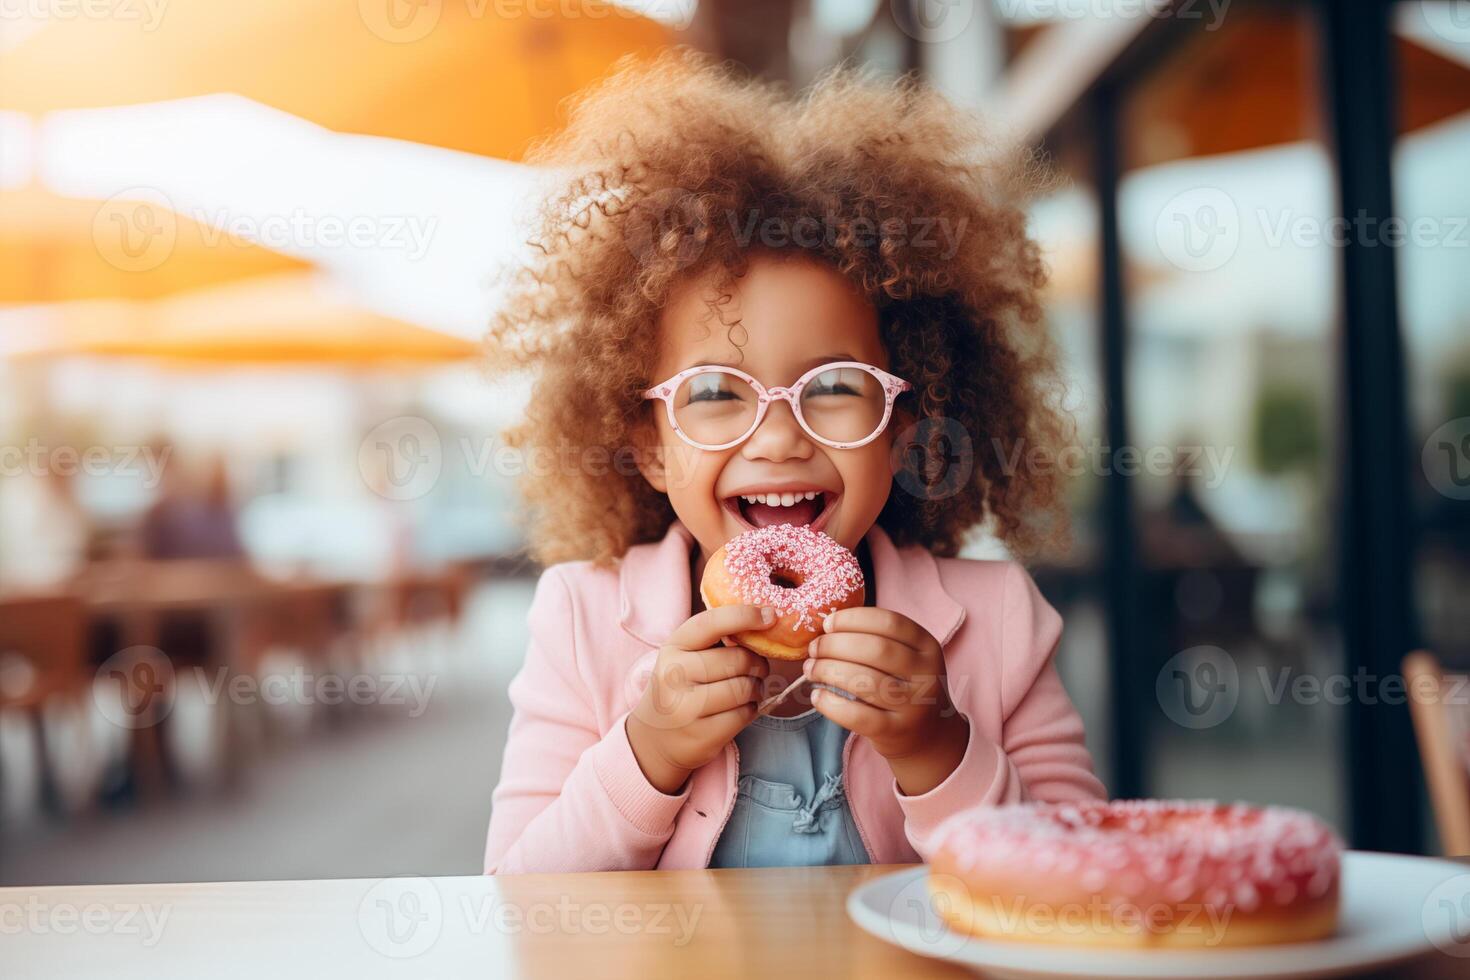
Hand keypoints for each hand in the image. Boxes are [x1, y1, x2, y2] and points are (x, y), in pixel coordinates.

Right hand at [625, 604, 773, 793]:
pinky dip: (750, 710)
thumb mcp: (684, 657)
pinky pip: (744, 715)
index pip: (711, 623)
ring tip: (748, 691)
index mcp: (672, 647)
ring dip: (756, 689)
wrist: (655, 739)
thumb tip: (766, 619)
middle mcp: (674, 675)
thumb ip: (715, 640)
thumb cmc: (680, 689)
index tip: (770, 616)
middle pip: (738, 660)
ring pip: (744, 688)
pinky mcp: (701, 735)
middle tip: (757, 669)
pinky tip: (739, 710)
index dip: (744, 616)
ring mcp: (685, 708)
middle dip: (757, 664)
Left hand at [804, 607, 969, 795]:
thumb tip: (827, 629)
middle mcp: (926, 674)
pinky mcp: (895, 731)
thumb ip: (875, 639)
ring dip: (828, 671)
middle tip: (814, 649)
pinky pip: (857, 716)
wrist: (927, 736)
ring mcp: (913, 705)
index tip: (828, 624)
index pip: (889, 622)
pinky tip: (818, 696)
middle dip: (835, 645)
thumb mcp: (905, 657)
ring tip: (811, 669)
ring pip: (864, 681)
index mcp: (927, 646)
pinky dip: (830, 704)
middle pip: (875, 649)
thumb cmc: (904, 687)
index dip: (853, 619)